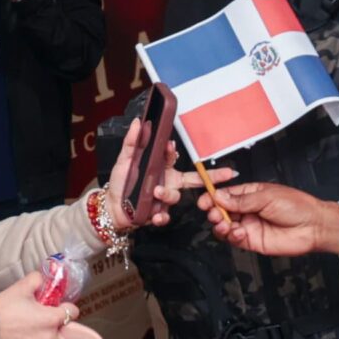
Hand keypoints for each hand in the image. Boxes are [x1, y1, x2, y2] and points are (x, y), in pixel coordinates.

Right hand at [0, 272, 78, 338]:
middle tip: (57, 331)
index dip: (67, 308)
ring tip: (27, 330)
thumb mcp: (20, 288)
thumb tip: (42, 279)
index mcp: (51, 320)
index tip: (60, 307)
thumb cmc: (0, 311)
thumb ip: (36, 281)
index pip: (73, 313)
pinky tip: (17, 338)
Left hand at [102, 122, 226, 232]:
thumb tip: (138, 122)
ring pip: (174, 197)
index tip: (169, 145)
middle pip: (194, 180)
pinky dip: (161, 216)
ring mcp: (164, 199)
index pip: (172, 157)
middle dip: (213, 177)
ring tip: (155, 192)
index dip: (172, 151)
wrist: (111, 206)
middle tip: (228, 173)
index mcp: (161, 168)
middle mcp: (167, 183)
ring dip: (166, 194)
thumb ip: (132, 142)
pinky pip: (165, 215)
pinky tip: (154, 215)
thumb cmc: (121, 182)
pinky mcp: (158, 214)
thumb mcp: (125, 160)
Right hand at [199, 180, 338, 256]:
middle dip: (214, 212)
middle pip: (221, 211)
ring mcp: (249, 225)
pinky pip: (234, 239)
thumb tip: (219, 196)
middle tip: (214, 213)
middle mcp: (247, 210)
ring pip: (224, 226)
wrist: (313, 226)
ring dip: (219, 225)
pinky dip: (231, 236)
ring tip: (223, 223)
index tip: (205, 200)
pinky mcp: (252, 241)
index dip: (213, 197)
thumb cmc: (297, 206)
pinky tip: (237, 231)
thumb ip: (242, 199)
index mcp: (250, 194)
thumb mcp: (267, 197)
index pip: (226, 195)